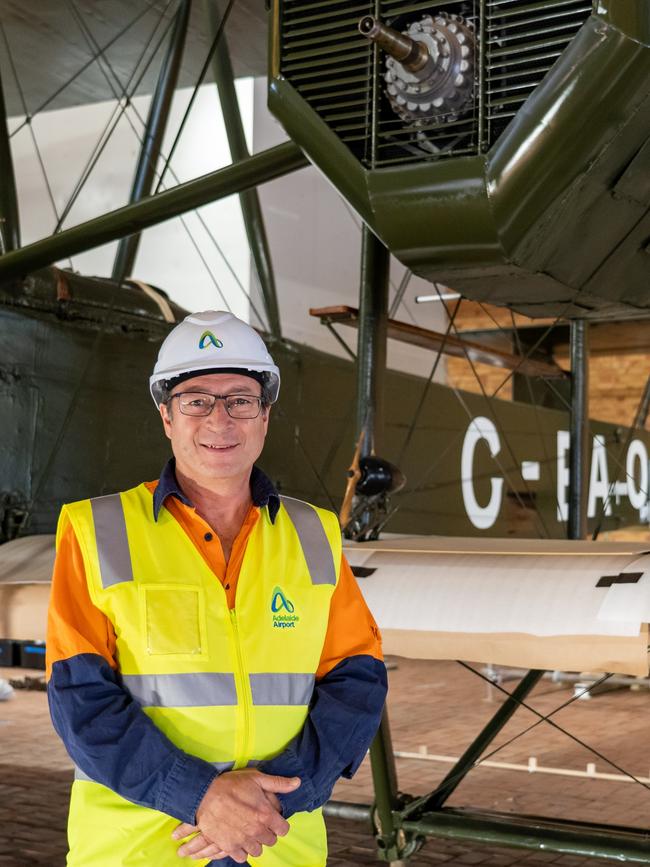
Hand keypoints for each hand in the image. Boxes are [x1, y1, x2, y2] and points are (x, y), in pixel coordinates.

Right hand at [172, 768, 299, 862]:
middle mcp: (256, 831)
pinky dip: (242, 850)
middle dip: (267, 832)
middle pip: (271, 841)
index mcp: (265, 815)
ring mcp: (242, 841)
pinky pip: (242, 857)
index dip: (279, 823)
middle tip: (258, 822)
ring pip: (257, 850)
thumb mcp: (256, 778)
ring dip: (255, 842)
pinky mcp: (229, 847)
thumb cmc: (231, 784)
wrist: (204, 795)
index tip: (272, 818)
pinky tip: (238, 838)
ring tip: (248, 830)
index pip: (284, 829)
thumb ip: (278, 783)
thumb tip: (297, 783)